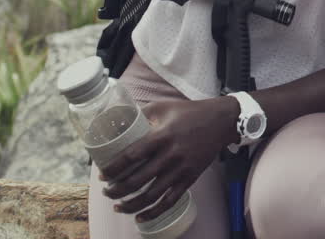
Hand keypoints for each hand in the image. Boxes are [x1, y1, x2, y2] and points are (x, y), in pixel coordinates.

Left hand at [100, 96, 237, 220]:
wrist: (222, 120)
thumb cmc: (190, 112)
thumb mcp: (164, 107)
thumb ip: (142, 114)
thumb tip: (119, 121)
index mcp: (162, 136)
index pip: (131, 156)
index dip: (113, 168)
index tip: (102, 175)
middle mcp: (171, 155)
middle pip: (137, 180)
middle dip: (116, 190)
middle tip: (107, 190)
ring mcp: (182, 169)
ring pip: (151, 195)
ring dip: (130, 204)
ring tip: (117, 205)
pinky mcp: (190, 178)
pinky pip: (170, 200)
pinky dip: (153, 212)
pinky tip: (140, 217)